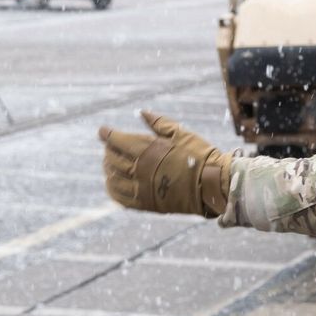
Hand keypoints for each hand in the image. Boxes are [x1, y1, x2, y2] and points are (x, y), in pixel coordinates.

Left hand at [99, 112, 231, 216]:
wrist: (213, 184)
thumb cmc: (200, 155)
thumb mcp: (181, 133)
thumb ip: (159, 123)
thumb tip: (142, 112)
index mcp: (148, 150)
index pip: (118, 141)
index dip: (108, 135)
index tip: (102, 131)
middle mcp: (140, 169)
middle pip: (113, 159)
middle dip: (108, 151)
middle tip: (109, 146)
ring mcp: (141, 188)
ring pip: (113, 178)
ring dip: (108, 169)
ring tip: (109, 164)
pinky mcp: (146, 203)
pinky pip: (120, 197)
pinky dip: (112, 189)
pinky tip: (112, 183)